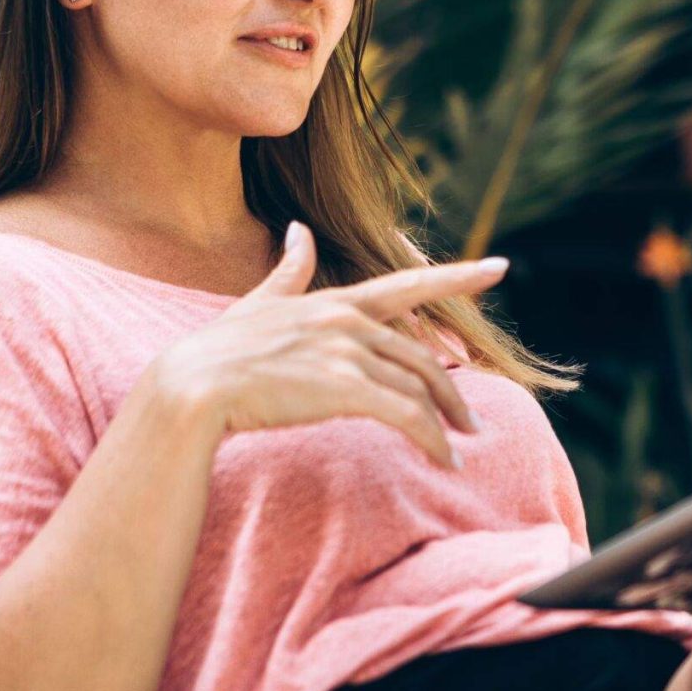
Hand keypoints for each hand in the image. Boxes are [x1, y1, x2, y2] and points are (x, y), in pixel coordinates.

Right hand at [138, 222, 504, 468]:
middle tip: (469, 422)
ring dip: (444, 423)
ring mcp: (347, 353)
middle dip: (451, 391)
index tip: (501, 268)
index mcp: (334, 301)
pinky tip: (442, 460)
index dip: (458, 276)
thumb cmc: (219, 352)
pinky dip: (431, 440)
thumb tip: (300, 230)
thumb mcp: (260, 302)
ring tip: (456, 449)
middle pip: (420, 356)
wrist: (191, 388)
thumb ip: (289, 269)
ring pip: (418, 387)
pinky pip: (406, 415)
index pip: (409, 283)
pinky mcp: (344, 389)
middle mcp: (348, 321)